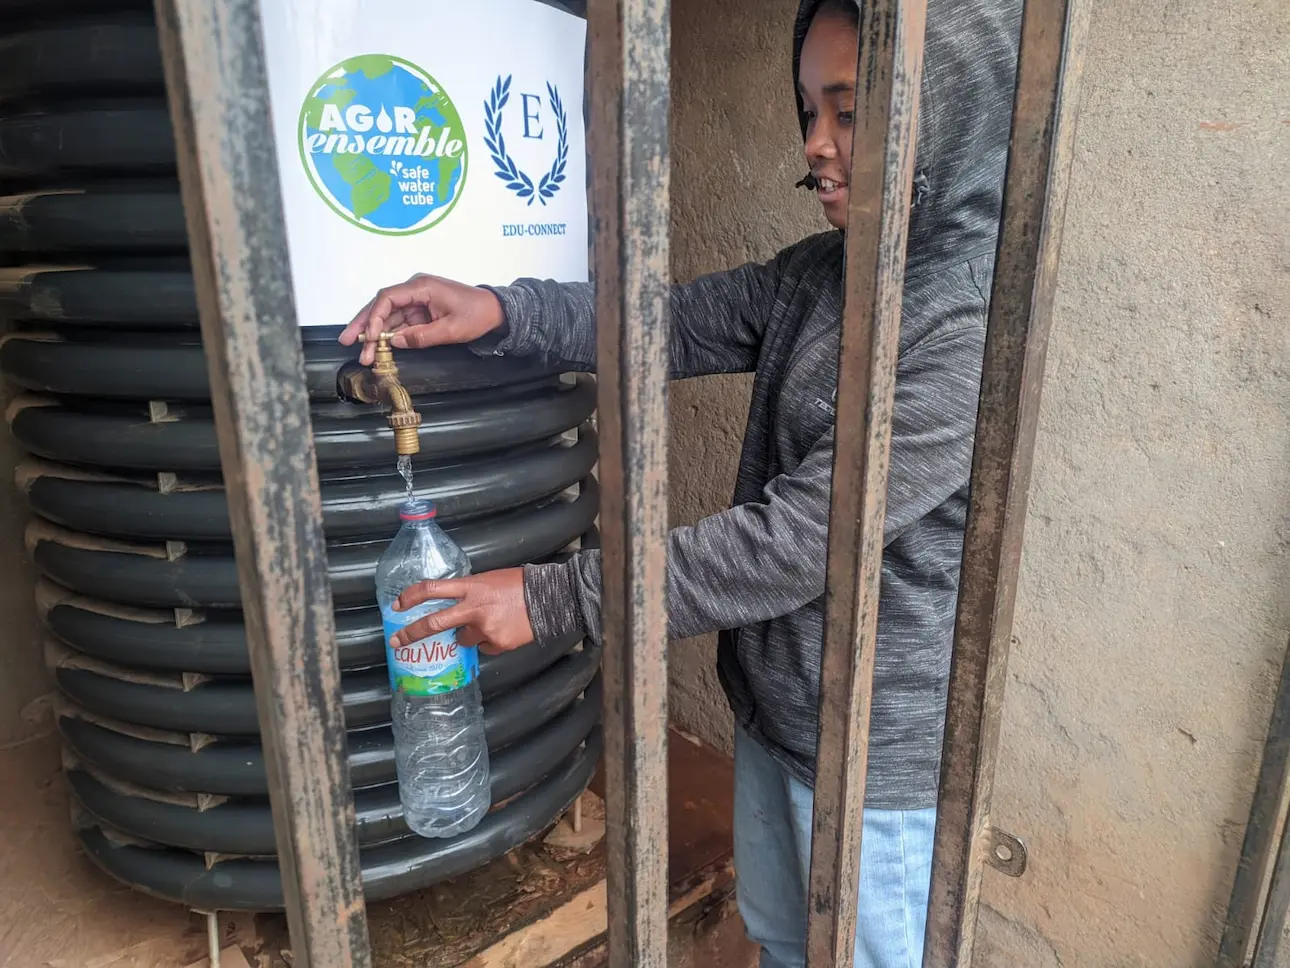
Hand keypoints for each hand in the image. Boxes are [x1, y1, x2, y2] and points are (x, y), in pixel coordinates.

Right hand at [339, 273, 505, 365]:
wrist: (494, 310)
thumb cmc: (476, 314)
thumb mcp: (451, 329)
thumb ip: (422, 336)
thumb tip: (395, 342)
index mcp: (421, 287)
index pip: (387, 298)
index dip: (374, 317)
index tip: (370, 337)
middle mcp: (414, 290)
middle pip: (381, 305)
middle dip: (363, 324)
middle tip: (346, 340)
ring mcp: (415, 300)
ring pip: (386, 315)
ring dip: (373, 334)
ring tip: (361, 353)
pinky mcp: (419, 310)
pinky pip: (397, 322)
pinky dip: (387, 335)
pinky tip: (376, 348)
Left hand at [389, 568, 534, 655]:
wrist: (551, 599)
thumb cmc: (520, 584)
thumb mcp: (489, 579)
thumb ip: (469, 592)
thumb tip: (455, 606)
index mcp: (472, 587)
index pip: (433, 589)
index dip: (411, 597)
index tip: (397, 605)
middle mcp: (474, 608)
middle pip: (435, 623)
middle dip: (412, 633)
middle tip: (397, 641)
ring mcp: (485, 629)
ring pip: (463, 639)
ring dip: (469, 634)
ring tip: (491, 622)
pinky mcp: (497, 644)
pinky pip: (484, 647)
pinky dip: (489, 641)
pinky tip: (504, 630)